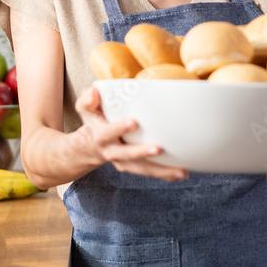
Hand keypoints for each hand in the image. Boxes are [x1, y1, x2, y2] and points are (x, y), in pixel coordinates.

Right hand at [74, 86, 188, 181]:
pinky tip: (182, 173)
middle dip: (141, 152)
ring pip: (142, 169)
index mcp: (100, 136)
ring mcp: (124, 162)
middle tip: (158, 148)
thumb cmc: (94, 120)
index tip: (134, 122)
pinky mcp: (135, 166)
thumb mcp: (85, 107)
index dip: (119, 128)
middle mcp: (112, 152)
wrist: (89, 146)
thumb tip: (95, 92)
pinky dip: (165, 174)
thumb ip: (88, 99)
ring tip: (181, 171)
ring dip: (161, 171)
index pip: (108, 132)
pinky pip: (150, 172)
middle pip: (126, 155)